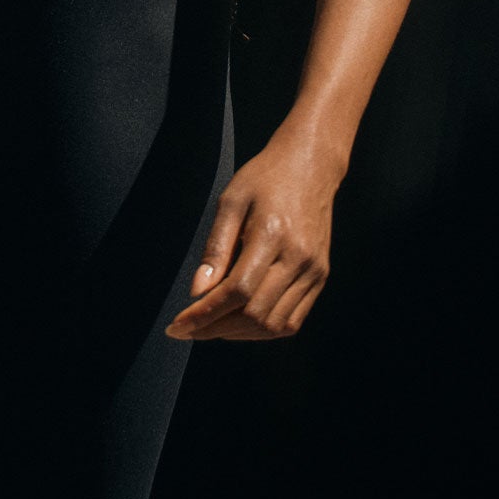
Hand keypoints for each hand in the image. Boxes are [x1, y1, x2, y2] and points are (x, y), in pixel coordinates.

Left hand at [163, 123, 337, 342]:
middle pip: (254, 315)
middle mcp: (297, 258)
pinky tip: (241, 320)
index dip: (204, 315)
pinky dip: (263, 329)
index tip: (177, 326)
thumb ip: (215, 248)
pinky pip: (291, 321)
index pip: (236, 292)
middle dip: (215, 328)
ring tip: (213, 324)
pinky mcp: (320, 277)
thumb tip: (197, 292)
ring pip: (273, 325)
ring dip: (238, 334)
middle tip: (189, 327)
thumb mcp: (231, 201)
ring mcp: (313, 271)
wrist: (311, 165)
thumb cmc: (266, 177)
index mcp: (272, 235)